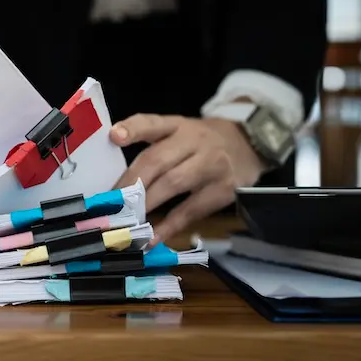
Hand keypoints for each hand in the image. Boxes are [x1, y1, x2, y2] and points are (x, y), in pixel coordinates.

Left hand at [109, 113, 265, 243]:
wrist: (251, 144)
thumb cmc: (202, 142)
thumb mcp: (179, 132)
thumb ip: (151, 146)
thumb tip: (116, 180)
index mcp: (177, 125)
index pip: (153, 123)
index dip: (133, 129)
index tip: (114, 137)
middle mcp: (194, 141)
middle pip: (158, 159)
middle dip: (131, 182)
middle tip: (109, 201)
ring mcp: (212, 165)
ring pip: (173, 184)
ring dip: (146, 203)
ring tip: (126, 219)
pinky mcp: (224, 189)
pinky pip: (192, 210)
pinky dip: (169, 226)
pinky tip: (152, 238)